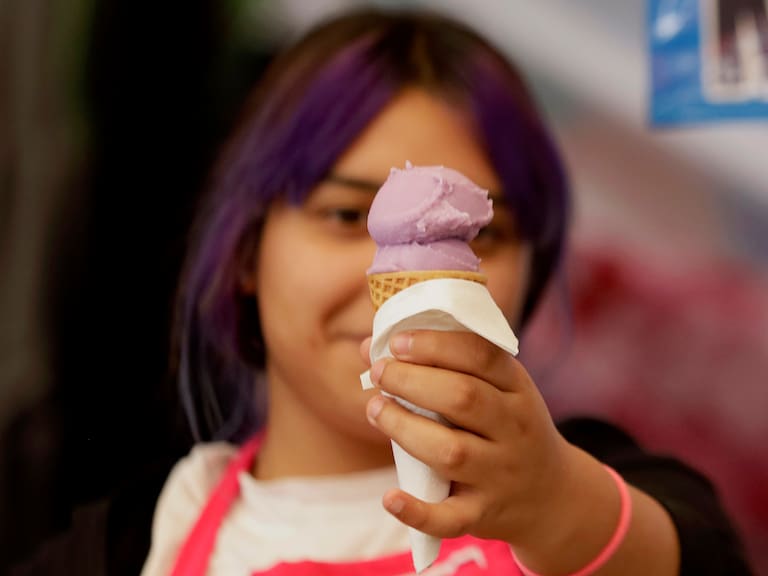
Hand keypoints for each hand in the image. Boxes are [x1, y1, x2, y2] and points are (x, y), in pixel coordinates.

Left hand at [360, 329, 577, 546]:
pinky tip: (390, 497)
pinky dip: (418, 511)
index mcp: (517, 388)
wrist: (554, 498)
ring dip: (404, 427)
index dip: (435, 345)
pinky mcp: (483, 514)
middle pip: (463, 398)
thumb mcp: (496, 389)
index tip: (396, 342)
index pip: (480, 356)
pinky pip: (451, 518)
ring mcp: (499, 473)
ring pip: (451, 451)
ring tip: (375, 409)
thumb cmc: (506, 428)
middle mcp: (513, 428)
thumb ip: (442, 364)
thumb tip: (369, 347)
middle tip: (379, 372)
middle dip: (412, 381)